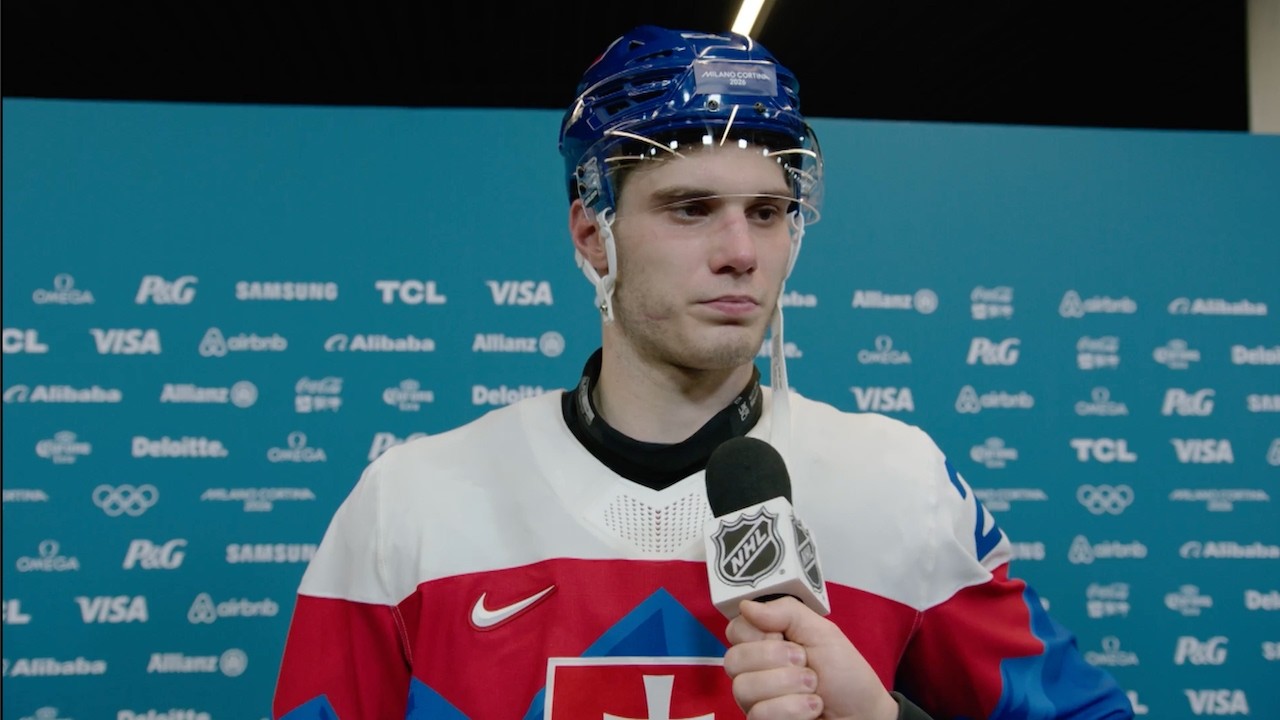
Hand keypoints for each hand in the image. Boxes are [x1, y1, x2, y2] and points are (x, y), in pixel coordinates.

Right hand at [724, 597, 898, 719]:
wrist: (863, 714)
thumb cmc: (845, 675)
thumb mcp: (822, 632)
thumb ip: (786, 612)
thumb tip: (747, 605)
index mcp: (765, 643)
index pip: (735, 629)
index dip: (760, 633)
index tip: (785, 637)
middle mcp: (754, 671)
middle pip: (734, 659)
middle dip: (777, 659)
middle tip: (805, 664)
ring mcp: (756, 700)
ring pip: (744, 688)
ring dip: (788, 686)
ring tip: (813, 689)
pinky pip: (758, 714)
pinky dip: (792, 709)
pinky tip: (811, 709)